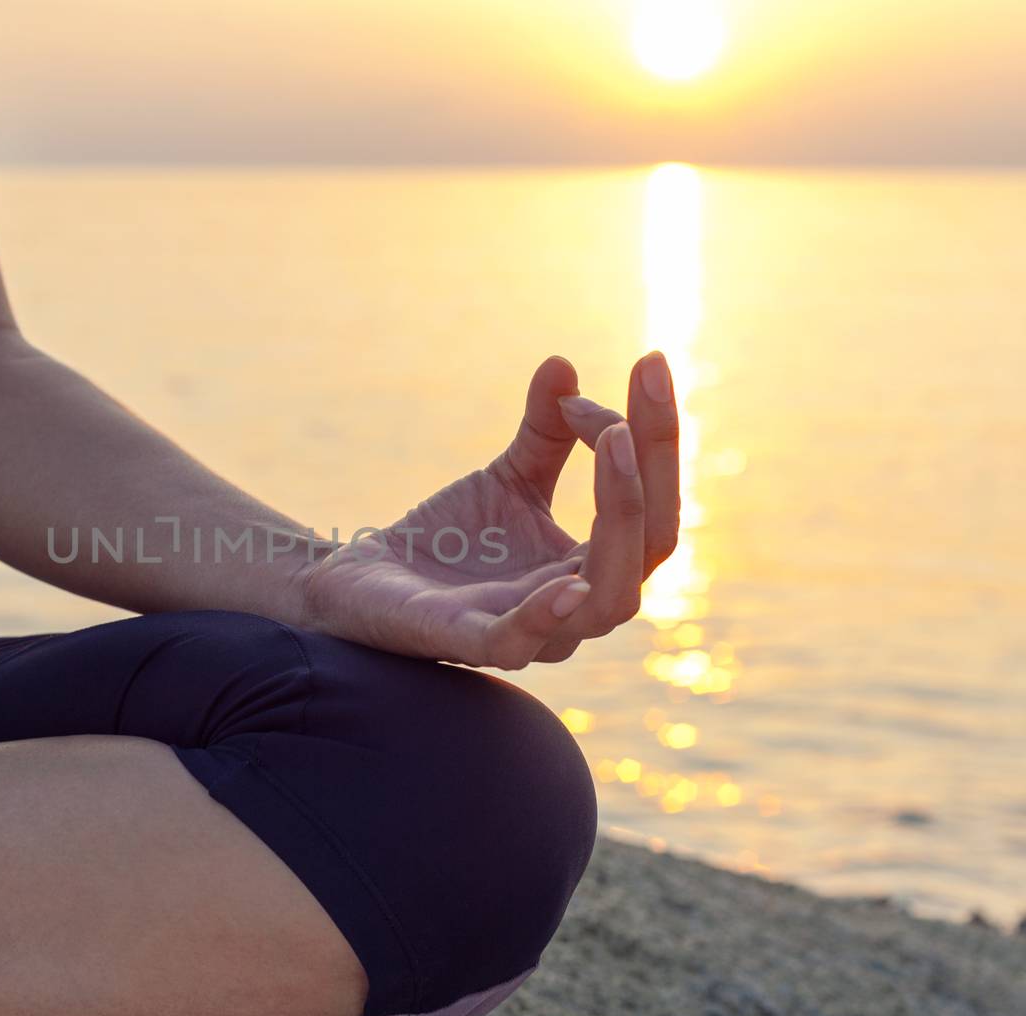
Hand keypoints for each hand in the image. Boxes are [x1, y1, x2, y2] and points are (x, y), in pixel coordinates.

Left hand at [296, 352, 679, 668]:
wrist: (365, 581)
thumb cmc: (450, 540)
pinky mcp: (467, 642)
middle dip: (654, 462)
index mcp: (595, 563)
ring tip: (614, 442)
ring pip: (610, 600)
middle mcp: (577, 603)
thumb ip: (546, 431)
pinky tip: (568, 585)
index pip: (656, 505)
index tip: (646, 364)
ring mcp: (530, 630)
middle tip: (642, 386)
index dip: (660, 435)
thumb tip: (562, 363)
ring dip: (621, 517)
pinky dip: (546, 617)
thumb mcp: (507, 476)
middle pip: (651, 544)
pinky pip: (520, 643)